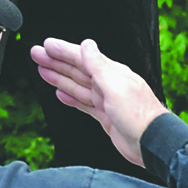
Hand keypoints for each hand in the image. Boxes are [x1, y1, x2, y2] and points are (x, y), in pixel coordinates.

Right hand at [30, 38, 167, 166]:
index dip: (63, 51)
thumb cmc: (139, 115)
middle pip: (77, 69)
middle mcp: (109, 84)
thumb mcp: (116, 86)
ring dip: (59, 77)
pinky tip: (60, 94)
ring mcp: (106, 101)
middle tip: (37, 54)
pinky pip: (83, 104)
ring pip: (77, 85)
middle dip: (56, 61)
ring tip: (42, 70)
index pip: (82, 57)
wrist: (151, 142)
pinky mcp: (105, 116)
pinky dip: (71, 98)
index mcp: (112, 73)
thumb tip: (87, 44)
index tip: (46, 45)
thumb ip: (99, 65)